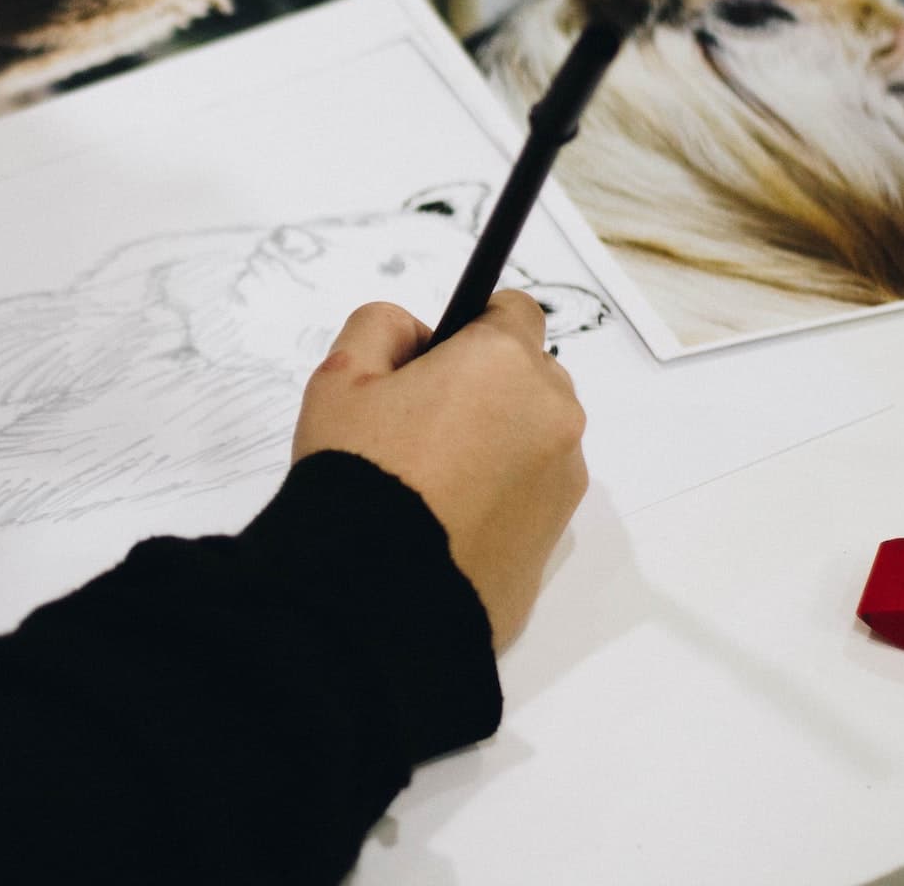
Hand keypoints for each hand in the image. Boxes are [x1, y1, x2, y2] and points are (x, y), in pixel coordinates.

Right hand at [291, 291, 587, 649]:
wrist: (377, 592)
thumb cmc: (359, 473)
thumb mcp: (339, 376)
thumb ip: (380, 326)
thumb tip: (416, 336)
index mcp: (504, 361)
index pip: (513, 310)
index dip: (470, 328)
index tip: (433, 360)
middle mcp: (552, 413)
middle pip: (530, 375)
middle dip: (487, 386)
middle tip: (419, 425)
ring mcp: (563, 477)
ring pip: (535, 435)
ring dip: (500, 440)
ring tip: (433, 481)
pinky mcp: (559, 535)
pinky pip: (535, 492)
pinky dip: (505, 494)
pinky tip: (450, 519)